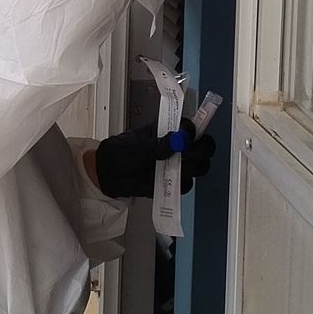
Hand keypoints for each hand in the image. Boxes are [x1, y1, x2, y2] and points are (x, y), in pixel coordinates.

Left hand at [93, 118, 217, 199]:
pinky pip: (186, 185)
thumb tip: (179, 140)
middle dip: (200, 151)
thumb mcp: (139, 146)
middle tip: (187, 155)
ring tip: (174, 168)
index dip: (194, 133)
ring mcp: (177, 165)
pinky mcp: (173, 182)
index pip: (193, 128)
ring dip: (191, 168)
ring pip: (199, 167)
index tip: (187, 138)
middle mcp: (177, 147)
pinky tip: (168, 181)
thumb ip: (160, 143)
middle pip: (203, 147)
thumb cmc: (121, 153)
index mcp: (170, 131)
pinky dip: (180, 185)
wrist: (109, 175)